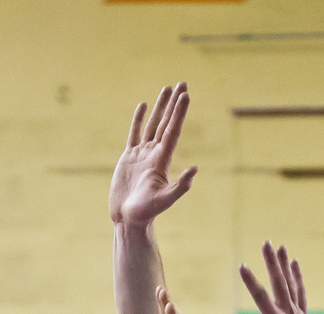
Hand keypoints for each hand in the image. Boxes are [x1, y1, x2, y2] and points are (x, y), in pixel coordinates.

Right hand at [109, 82, 196, 227]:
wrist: (129, 220)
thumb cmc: (146, 213)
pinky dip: (138, 120)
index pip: (173, 131)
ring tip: (167, 88)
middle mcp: (154, 154)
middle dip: (174, 104)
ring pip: (152, 124)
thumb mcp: (164, 200)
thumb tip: (195, 169)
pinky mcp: (128, 158)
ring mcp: (141, 154)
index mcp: (162, 160)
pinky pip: (134, 134)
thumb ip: (180, 186)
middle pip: (166, 123)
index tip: (185, 95)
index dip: (179, 113)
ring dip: (160, 107)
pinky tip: (143, 106)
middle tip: (182, 84)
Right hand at [224, 242, 314, 313]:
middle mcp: (287, 313)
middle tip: (265, 243)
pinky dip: (297, 277)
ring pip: (290, 284)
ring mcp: (296, 313)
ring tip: (279, 247)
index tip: (242, 266)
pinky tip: (294, 263)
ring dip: (284, 264)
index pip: (260, 297)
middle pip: (278, 283)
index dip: (250, 281)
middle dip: (271, 262)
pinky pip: (300, 291)